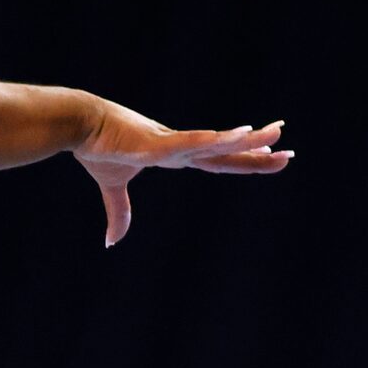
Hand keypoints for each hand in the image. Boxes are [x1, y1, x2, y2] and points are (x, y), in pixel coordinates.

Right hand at [75, 101, 291, 246]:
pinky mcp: (159, 143)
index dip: (244, 160)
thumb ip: (119, 213)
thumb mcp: (112, 186)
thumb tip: (111, 242)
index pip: (218, 160)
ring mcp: (173, 143)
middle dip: (257, 153)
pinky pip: (194, 141)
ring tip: (276, 135)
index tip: (271, 155)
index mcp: (176, 155)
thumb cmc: (97, 148)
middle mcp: (181, 147)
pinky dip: (217, 139)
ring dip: (247, 140)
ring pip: (218, 142)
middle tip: (288, 152)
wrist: (79, 125)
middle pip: (227, 152)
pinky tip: (239, 134)